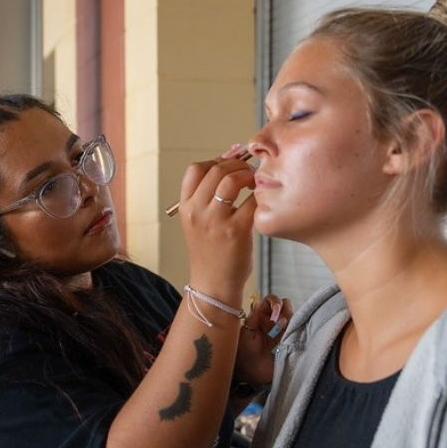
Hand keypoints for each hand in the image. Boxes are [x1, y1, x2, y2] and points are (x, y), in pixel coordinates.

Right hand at [179, 148, 256, 301]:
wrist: (213, 286)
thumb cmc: (210, 253)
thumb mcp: (198, 223)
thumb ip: (208, 198)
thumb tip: (230, 166)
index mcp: (185, 208)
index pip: (195, 169)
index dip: (216, 161)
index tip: (230, 165)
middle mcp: (197, 212)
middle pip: (215, 170)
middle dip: (236, 165)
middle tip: (248, 171)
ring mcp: (215, 221)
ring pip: (231, 180)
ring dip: (247, 175)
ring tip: (254, 182)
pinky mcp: (236, 231)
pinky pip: (251, 201)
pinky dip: (259, 196)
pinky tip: (260, 201)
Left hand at [234, 294, 293, 387]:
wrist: (253, 374)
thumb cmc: (245, 354)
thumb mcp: (245, 334)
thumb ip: (253, 318)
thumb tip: (259, 303)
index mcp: (260, 317)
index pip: (270, 301)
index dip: (274, 302)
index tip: (274, 310)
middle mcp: (273, 321)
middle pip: (284, 304)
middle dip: (283, 307)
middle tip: (278, 319)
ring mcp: (283, 330)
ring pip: (292, 314)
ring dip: (290, 316)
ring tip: (283, 326)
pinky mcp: (290, 339)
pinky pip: (297, 327)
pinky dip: (296, 325)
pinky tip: (289, 331)